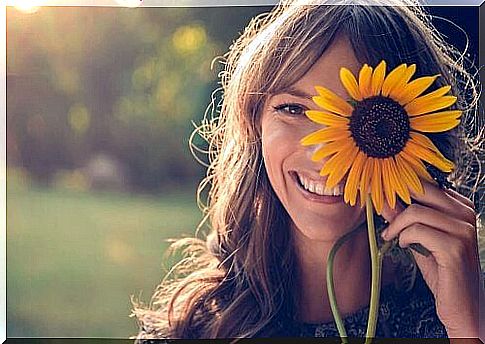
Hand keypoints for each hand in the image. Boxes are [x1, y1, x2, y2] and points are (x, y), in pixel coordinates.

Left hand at [380, 181, 484, 338]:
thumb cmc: (443, 271)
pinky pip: (417, 231)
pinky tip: (404, 246)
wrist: (463, 305)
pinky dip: (404, 238)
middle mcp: (466, 213)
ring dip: (396, 225)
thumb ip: (405, 219)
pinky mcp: (455, 248)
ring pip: (415, 212)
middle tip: (380, 214)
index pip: (425, 184)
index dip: (399, 189)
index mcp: (461, 206)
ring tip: (391, 237)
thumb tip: (384, 199)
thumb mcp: (420, 238)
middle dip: (394, 201)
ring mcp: (464, 230)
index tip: (381, 198)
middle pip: (420, 191)